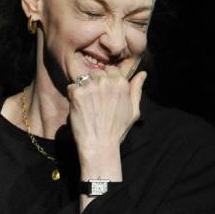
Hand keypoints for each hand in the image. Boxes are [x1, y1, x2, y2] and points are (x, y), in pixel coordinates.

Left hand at [67, 67, 144, 192]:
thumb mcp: (133, 110)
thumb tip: (143, 74)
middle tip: (94, 99)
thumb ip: (136, 90)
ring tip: (86, 103)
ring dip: (83, 87)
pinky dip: (72, 94)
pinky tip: (78, 106)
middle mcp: (106, 82)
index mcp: (121, 83)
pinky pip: (71, 86)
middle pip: (96, 72)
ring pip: (83, 78)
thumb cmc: (117, 129)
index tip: (104, 91)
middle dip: (94, 82)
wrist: (99, 144)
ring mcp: (90, 86)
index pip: (111, 70)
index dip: (107, 79)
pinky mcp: (76, 93)